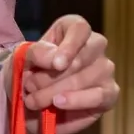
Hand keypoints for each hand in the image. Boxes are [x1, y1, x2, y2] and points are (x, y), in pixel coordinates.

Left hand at [22, 15, 117, 133]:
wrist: (32, 101)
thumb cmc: (29, 72)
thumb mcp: (23, 58)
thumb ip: (38, 53)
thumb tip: (57, 62)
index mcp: (75, 29)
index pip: (79, 29)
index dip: (69, 46)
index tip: (56, 65)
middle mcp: (96, 45)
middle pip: (79, 59)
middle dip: (49, 78)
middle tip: (30, 88)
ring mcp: (105, 69)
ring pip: (84, 79)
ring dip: (54, 93)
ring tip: (35, 101)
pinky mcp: (110, 94)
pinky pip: (99, 97)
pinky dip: (76, 102)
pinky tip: (59, 104)